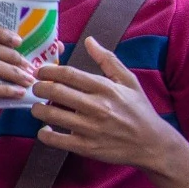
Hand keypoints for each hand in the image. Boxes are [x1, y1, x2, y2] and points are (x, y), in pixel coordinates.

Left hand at [31, 37, 180, 170]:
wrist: (152, 144)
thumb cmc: (139, 110)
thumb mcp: (129, 81)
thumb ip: (107, 60)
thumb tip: (89, 40)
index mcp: (105, 88)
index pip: (68, 74)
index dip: (48, 71)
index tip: (40, 72)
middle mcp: (96, 107)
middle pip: (55, 91)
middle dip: (39, 87)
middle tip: (36, 88)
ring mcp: (90, 128)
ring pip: (51, 115)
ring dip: (37, 109)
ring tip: (38, 107)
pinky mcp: (86, 147)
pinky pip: (55, 140)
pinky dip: (44, 134)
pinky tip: (45, 130)